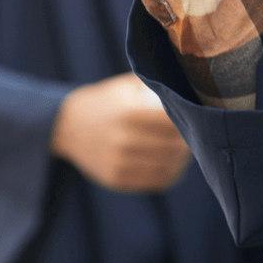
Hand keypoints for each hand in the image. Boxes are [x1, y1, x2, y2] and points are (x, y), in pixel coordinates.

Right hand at [50, 73, 192, 192]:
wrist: (65, 126)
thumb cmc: (106, 101)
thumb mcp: (127, 86)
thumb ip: (157, 83)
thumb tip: (193, 79)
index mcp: (129, 115)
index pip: (174, 124)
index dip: (190, 123)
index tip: (197, 119)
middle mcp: (124, 141)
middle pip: (174, 147)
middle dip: (189, 142)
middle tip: (196, 136)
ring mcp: (118, 163)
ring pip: (168, 167)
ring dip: (182, 160)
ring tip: (184, 150)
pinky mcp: (115, 179)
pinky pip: (155, 182)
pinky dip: (169, 174)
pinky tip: (172, 164)